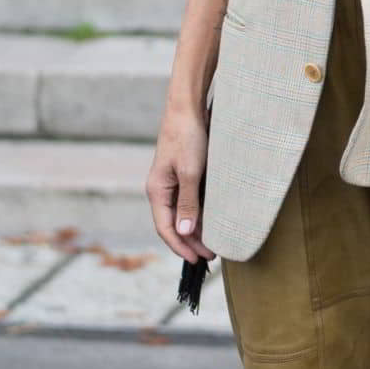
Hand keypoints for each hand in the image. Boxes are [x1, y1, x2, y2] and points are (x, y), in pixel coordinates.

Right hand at [145, 109, 215, 263]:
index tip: (198, 260)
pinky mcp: (183, 175)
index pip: (166, 228)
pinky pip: (189, 202)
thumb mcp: (190, 172)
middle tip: (211, 256)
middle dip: (190, 242)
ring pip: (182, 214)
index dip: (181, 247)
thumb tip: (184, 231)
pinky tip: (212, 222)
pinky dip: (199, 215)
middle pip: (174, 224)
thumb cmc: (188, 137)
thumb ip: (188, 203)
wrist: (188, 108)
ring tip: (213, 244)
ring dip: (195, 230)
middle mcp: (161, 189)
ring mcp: (172, 183)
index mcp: (157, 191)